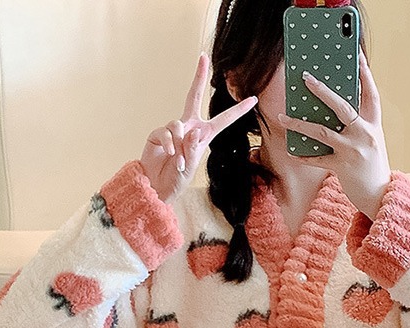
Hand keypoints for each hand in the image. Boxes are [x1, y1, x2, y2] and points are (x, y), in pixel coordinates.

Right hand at [140, 53, 257, 204]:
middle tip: (204, 58)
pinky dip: (170, 145)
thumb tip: (192, 130)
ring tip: (180, 162)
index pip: (223, 120)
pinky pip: (166, 132)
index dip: (238, 110)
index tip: (253, 99)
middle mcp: (189, 127)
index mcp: (203, 134)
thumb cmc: (177, 178)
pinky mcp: (158, 133)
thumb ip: (193, 148)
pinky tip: (170, 156)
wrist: (156, 186)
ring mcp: (172, 129)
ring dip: (180, 145)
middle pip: (194, 96)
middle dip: (199, 76)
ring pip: (179, 125)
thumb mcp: (191, 166)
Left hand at [277, 51, 391, 219]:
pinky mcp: (342, 167)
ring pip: (322, 131)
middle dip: (322, 91)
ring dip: (299, 123)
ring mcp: (353, 150)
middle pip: (342, 106)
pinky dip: (304, 156)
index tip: (357, 58)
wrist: (379, 195)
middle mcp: (365, 135)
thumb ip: (358, 126)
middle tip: (306, 78)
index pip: (371, 95)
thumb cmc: (372, 167)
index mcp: (374, 125)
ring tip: (283, 117)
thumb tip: (333, 111)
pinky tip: (292, 152)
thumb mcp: (371, 142)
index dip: (365, 75)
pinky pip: (317, 159)